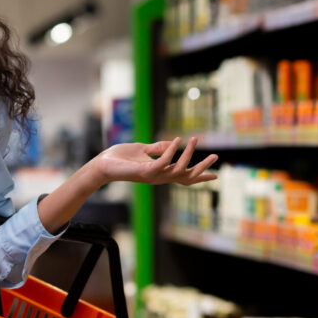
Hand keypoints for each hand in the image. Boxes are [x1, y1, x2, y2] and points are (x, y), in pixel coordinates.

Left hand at [91, 137, 217, 185]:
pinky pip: (163, 161)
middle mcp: (158, 177)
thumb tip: (173, 142)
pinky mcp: (144, 172)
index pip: (183, 177)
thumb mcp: (142, 150)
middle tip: (215, 156)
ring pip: (177, 169)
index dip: (199, 176)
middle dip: (201, 168)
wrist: (101, 164)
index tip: (216, 175)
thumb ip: (157, 148)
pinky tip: (177, 140)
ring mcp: (152, 176)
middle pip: (186, 177)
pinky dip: (171, 151)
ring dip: (188, 154)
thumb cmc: (119, 158)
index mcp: (159, 173)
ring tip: (195, 139)